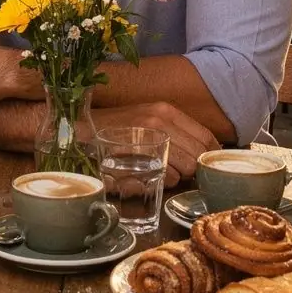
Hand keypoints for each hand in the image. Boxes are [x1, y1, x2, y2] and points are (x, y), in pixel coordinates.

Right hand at [88, 102, 219, 186]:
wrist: (80, 131)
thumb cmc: (117, 128)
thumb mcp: (148, 119)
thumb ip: (175, 132)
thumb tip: (204, 154)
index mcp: (167, 111)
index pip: (207, 137)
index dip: (211, 155)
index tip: (207, 165)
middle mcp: (161, 120)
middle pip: (198, 156)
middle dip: (194, 168)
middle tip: (181, 172)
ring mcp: (149, 137)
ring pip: (186, 168)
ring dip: (178, 176)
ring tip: (162, 171)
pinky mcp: (137, 156)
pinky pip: (167, 177)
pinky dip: (163, 181)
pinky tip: (149, 175)